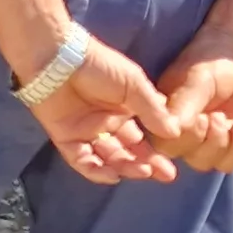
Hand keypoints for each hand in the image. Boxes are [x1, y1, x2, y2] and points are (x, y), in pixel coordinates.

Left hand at [29, 37, 184, 184]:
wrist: (57, 58)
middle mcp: (106, 123)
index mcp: (124, 110)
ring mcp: (85, 131)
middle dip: (144, 164)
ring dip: (125, 167)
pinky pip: (81, 160)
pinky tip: (112, 174)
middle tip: (163, 174)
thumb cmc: (99, 65)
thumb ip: (153, 110)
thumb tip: (174, 133)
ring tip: (141, 170)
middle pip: (126, 152)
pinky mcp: (65, 137)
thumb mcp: (133, 85)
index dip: (155, 155)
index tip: (171, 171)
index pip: (142, 139)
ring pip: (107, 158)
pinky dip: (95, 170)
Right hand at [155, 39, 232, 171]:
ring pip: (222, 163)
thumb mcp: (196, 81)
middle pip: (197, 160)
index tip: (203, 119)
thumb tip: (173, 130)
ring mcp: (211, 140)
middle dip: (216, 143)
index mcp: (165, 119)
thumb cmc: (208, 61)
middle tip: (222, 116)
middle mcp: (185, 134)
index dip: (189, 140)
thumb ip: (184, 105)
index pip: (169, 147)